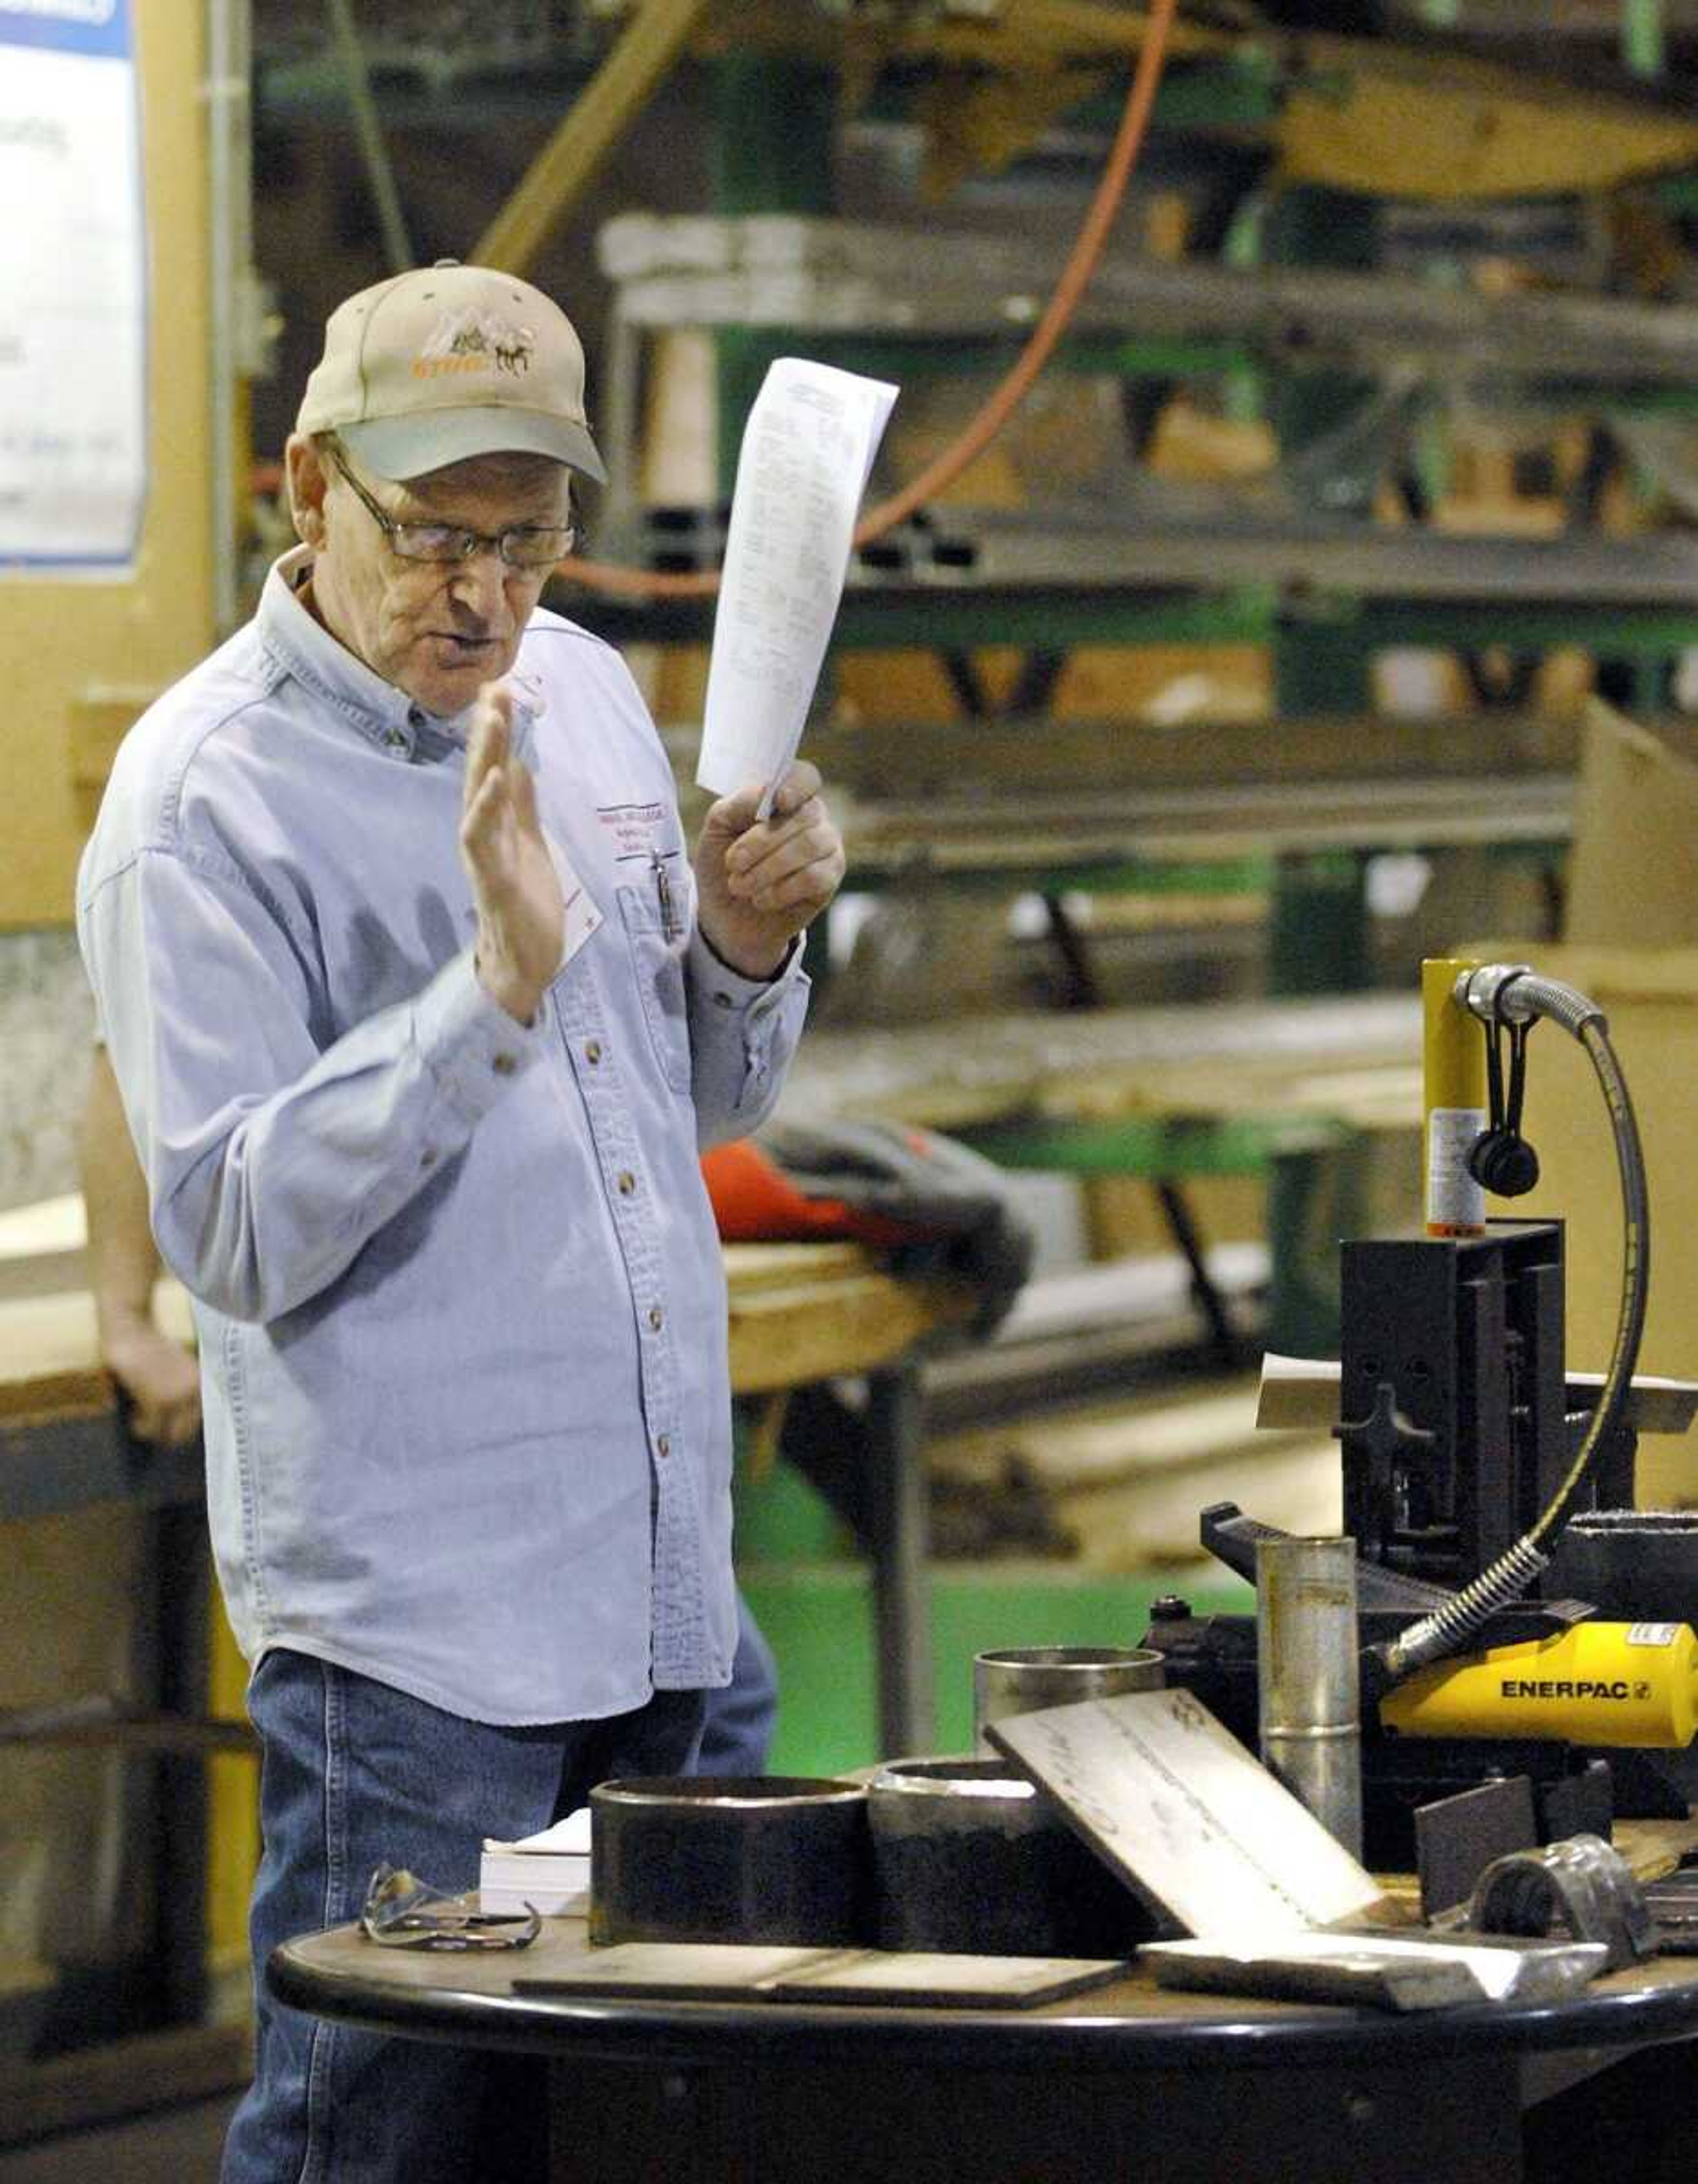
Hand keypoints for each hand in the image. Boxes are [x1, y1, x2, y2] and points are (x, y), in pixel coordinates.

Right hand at [102, 1315, 201, 1445]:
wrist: (131, 1328)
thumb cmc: (149, 1347)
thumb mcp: (175, 1369)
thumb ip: (181, 1392)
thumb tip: (174, 1426)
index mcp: (202, 1382)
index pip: (201, 1421)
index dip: (184, 1431)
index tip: (172, 1437)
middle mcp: (195, 1391)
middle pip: (185, 1433)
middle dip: (167, 1436)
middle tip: (152, 1432)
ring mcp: (177, 1397)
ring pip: (166, 1434)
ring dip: (150, 1432)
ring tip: (140, 1422)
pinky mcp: (156, 1400)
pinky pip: (149, 1428)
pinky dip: (139, 1427)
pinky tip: (133, 1415)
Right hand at [460, 682, 563, 1023]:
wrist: (523, 960)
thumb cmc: (525, 902)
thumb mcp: (529, 841)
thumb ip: (521, 804)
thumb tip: (517, 762)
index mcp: (494, 822)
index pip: (493, 766)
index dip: (497, 729)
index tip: (501, 686)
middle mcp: (481, 833)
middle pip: (480, 771)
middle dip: (487, 730)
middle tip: (494, 685)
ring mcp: (482, 854)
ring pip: (477, 796)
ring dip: (483, 756)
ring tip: (492, 717)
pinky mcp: (490, 879)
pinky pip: (481, 838)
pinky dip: (484, 807)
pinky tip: (494, 779)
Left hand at [694, 762, 844, 978]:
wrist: (726, 914)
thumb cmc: (724, 863)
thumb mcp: (719, 827)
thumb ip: (739, 803)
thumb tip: (768, 794)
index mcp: (787, 797)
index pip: (806, 777)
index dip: (797, 785)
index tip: (778, 802)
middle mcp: (813, 818)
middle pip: (805, 815)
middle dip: (762, 842)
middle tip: (733, 864)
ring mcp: (827, 847)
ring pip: (810, 845)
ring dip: (768, 868)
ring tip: (740, 886)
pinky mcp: (830, 880)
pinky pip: (814, 878)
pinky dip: (782, 890)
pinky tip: (762, 900)